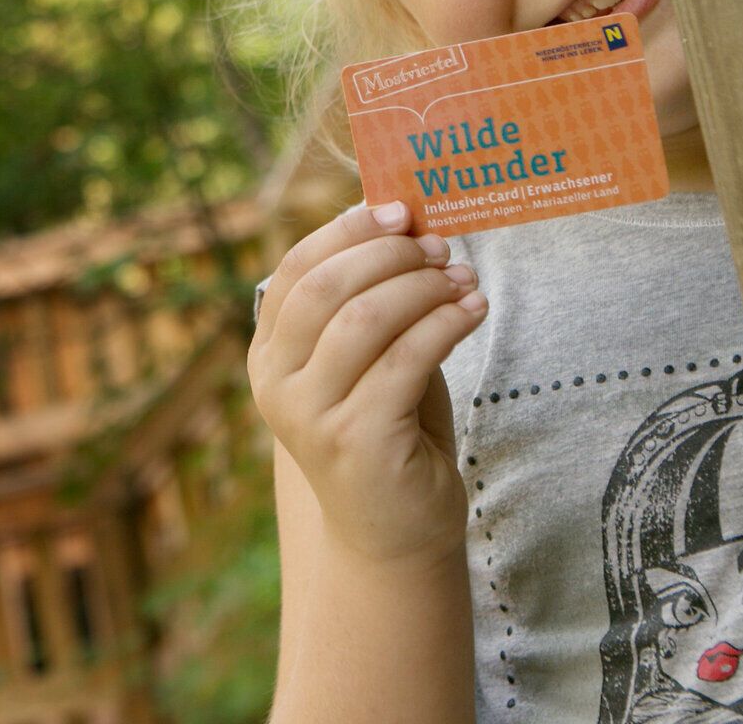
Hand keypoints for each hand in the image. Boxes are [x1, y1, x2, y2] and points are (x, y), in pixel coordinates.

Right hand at [247, 201, 486, 566]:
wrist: (394, 531)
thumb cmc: (388, 429)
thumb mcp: (367, 357)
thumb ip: (369, 299)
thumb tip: (394, 217)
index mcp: (269, 354)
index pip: (296, 270)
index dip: (347, 232)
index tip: (400, 212)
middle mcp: (276, 383)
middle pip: (326, 289)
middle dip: (389, 256)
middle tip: (440, 246)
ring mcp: (310, 416)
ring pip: (364, 320)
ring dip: (422, 288)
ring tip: (463, 278)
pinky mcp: (356, 441)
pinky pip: (405, 361)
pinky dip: (445, 324)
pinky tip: (474, 310)